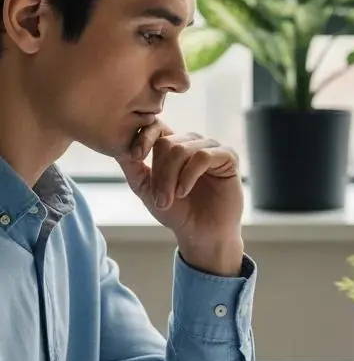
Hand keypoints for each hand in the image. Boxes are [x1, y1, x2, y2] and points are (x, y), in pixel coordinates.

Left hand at [117, 121, 244, 275]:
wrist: (201, 234)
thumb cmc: (177, 212)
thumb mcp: (146, 189)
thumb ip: (132, 167)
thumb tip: (117, 146)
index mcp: (175, 146)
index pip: (158, 126)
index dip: (144, 136)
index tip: (135, 156)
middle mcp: (195, 143)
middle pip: (168, 142)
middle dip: (160, 172)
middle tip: (160, 198)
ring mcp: (213, 149)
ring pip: (183, 149)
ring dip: (172, 177)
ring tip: (172, 198)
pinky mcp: (229, 157)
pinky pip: (203, 156)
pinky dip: (189, 175)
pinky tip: (184, 191)